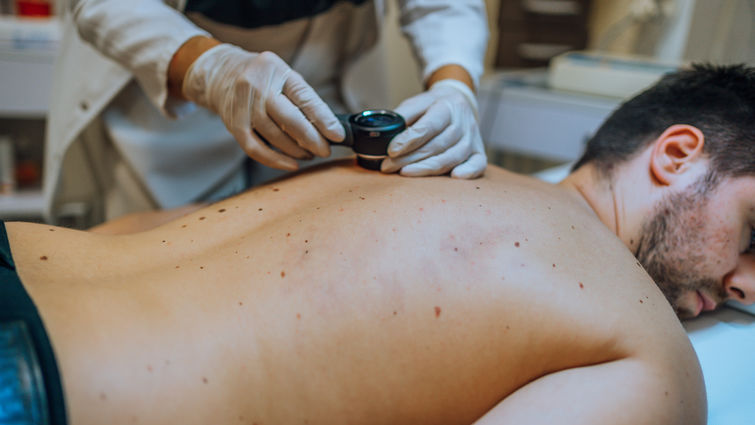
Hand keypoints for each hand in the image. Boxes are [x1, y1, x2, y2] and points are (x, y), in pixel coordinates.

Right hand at [182, 44, 344, 169]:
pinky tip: (290, 164)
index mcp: (275, 70)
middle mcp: (257, 85)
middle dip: (311, 139)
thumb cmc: (260, 77)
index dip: (323, 119)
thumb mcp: (283, 76)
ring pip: (273, 136)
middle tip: (325, 150)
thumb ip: (302, 98)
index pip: (304, 97)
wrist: (220, 73)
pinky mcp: (233, 124)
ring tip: (308, 154)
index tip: (337, 135)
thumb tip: (327, 128)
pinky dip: (275, 160)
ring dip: (295, 151)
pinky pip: (255, 148)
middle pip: (288, 118)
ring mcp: (242, 105)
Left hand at [381, 79, 486, 178]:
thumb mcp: (416, 103)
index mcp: (447, 106)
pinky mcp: (479, 151)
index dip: (409, 140)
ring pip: (451, 158)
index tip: (391, 151)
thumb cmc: (433, 107)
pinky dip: (467, 172)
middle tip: (388, 166)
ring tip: (403, 173)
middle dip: (409, 159)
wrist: (458, 103)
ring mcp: (473, 138)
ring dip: (425, 169)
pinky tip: (452, 177)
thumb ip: (402, 116)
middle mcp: (463, 122)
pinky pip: (478, 164)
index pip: (429, 126)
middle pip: (437, 145)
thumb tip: (384, 133)